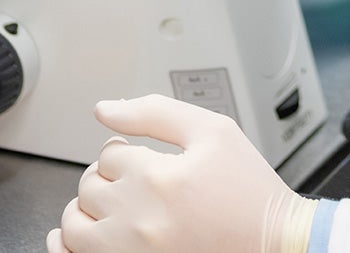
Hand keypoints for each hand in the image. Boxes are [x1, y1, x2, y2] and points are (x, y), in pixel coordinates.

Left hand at [45, 96, 315, 252]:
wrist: (277, 243)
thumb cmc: (251, 193)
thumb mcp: (215, 132)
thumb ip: (156, 112)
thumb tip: (105, 109)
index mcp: (158, 178)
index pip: (110, 153)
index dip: (127, 152)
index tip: (146, 162)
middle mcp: (139, 220)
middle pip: (89, 187)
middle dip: (109, 179)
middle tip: (136, 184)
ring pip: (74, 226)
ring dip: (88, 212)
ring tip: (117, 209)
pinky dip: (72, 247)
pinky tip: (96, 236)